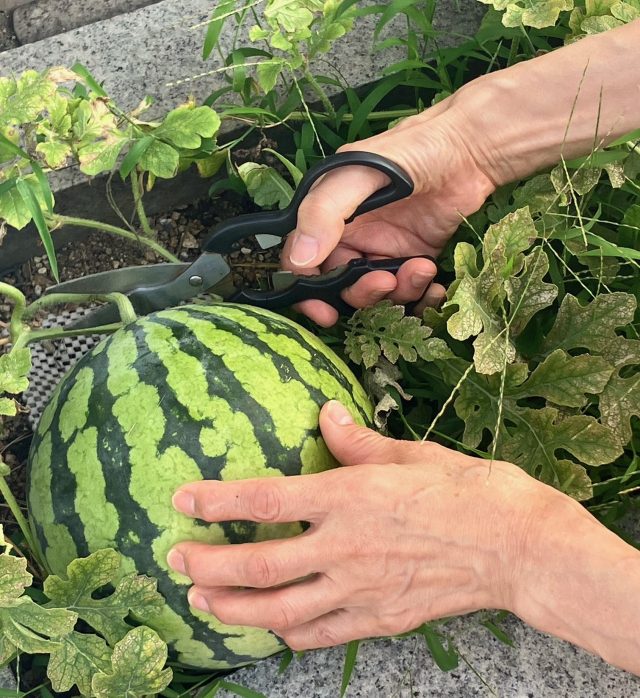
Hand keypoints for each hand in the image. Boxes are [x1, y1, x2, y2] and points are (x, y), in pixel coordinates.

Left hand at [167, 401, 548, 649]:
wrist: (515, 545)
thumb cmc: (466, 489)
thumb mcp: (408, 454)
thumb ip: (357, 440)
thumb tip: (326, 413)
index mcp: (348, 496)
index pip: (264, 501)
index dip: (216, 502)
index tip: (183, 501)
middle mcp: (345, 547)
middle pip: (258, 566)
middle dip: (207, 566)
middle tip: (176, 561)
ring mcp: (360, 589)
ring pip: (279, 610)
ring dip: (233, 609)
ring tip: (201, 602)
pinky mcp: (379, 619)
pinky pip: (320, 634)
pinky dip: (287, 632)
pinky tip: (271, 626)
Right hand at [282, 97, 497, 325]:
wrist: (470, 148)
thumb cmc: (412, 150)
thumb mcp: (360, 174)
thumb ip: (325, 212)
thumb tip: (300, 259)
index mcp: (327, 216)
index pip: (303, 263)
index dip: (307, 293)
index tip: (325, 313)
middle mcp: (351, 237)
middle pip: (341, 287)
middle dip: (362, 294)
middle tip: (386, 283)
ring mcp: (383, 249)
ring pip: (377, 293)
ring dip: (398, 293)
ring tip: (422, 268)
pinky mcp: (414, 258)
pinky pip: (408, 292)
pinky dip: (420, 297)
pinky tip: (435, 285)